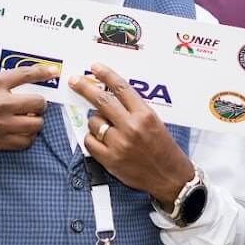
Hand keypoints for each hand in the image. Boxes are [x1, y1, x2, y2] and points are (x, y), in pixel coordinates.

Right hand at [0, 65, 54, 151]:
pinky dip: (26, 137)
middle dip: (39, 104)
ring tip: (28, 119)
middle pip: (38, 104)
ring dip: (35, 121)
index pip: (26, 75)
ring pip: (36, 125)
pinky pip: (24, 142)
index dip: (43, 72)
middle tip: (33, 104)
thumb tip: (14, 88)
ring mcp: (0, 124)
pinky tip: (20, 133)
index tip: (54, 71)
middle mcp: (1, 104)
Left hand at [71, 63, 193, 209]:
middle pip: (102, 100)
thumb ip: (134, 109)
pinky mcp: (110, 160)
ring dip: (95, 121)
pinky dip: (92, 138)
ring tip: (107, 128)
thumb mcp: (155, 122)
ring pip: (94, 122)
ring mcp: (119, 144)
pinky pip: (89, 141)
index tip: (94, 67)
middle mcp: (131, 127)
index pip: (121, 87)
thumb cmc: (164, 148)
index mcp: (145, 114)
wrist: (170, 177)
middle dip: (84, 88)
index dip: (106, 74)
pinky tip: (101, 141)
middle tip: (74, 81)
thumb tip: (110, 95)